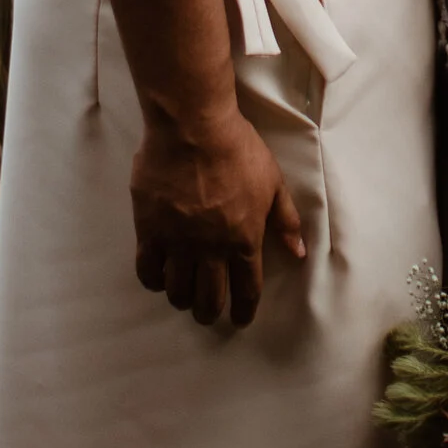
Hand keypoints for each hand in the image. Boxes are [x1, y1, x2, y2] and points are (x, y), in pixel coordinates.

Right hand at [131, 104, 306, 326]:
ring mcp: (178, 242)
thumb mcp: (273, 182)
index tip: (240, 320)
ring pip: (178, 291)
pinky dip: (154, 281)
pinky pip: (148, 270)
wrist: (193, 127)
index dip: (244, 311)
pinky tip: (159, 277)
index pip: (247, 290)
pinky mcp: (149, 230)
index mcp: (244, 240)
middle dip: (210, 313)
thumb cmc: (238, 149)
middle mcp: (211, 249)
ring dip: (183, 299)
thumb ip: (286, 220)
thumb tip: (299, 252)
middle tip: (207, 313)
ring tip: (183, 296)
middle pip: (210, 299)